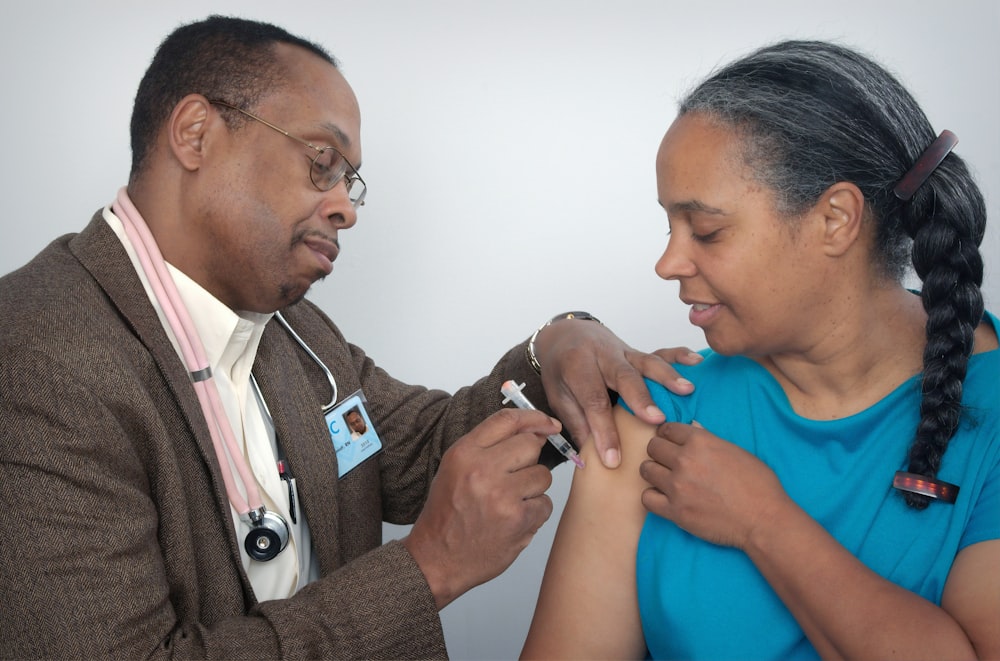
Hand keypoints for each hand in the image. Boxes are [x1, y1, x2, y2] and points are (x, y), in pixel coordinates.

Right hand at [402, 408, 556, 609]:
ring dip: (533, 488)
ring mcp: (502, 496)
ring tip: (509, 502)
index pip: (507, 420)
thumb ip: (488, 447)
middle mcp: (482, 470)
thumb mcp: (455, 469)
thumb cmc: (448, 513)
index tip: (549, 424)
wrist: (437, 559)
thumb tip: (534, 431)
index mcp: (464, 453)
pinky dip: (535, 513)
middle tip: (516, 477)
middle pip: (530, 445)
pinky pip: (545, 504)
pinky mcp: (519, 520)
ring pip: (543, 476)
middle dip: (530, 460)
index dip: (534, 418)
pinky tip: (513, 520)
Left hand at [533, 317, 701, 468]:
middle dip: (640, 399)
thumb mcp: (558, 396)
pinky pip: (660, 351)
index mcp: (576, 367)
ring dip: (667, 376)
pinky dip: (679, 355)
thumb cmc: (562, 370)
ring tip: (687, 390)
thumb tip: (591, 459)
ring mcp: (623, 352)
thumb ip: (577, 423)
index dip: (604, 432)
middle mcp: (602, 356)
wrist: (567, 335)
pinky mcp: (638, 352)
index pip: (593, 401)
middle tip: (656, 420)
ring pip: (646, 362)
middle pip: (623, 377)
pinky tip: (696, 362)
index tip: (613, 459)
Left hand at [639, 422, 789, 549]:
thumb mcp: (736, 451)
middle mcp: (685, 460)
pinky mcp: (675, 511)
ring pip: (646, 470)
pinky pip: (647, 498)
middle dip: (659, 452)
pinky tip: (664, 497)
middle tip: (667, 461)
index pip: (668, 429)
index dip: (668, 434)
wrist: (764, 519)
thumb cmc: (758, 484)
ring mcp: (677, 486)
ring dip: (654, 472)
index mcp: (700, 442)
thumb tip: (692, 428)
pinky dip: (653, 497)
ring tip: (665, 478)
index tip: (670, 442)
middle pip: (653, 447)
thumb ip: (709, 440)